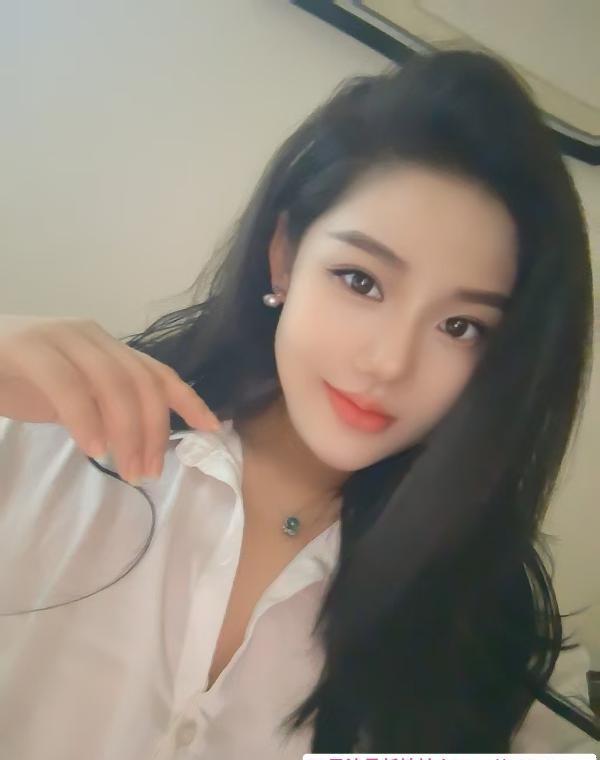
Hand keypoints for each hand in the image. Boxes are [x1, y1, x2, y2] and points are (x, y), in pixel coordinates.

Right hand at [0, 315, 219, 482]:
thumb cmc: (16, 377)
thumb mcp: (72, 395)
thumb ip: (104, 406)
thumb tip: (138, 440)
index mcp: (106, 347)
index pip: (157, 372)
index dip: (188, 400)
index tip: (211, 428)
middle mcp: (92, 336)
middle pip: (143, 383)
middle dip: (154, 431)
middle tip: (149, 471)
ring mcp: (61, 338)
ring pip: (114, 384)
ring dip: (128, 432)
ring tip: (127, 468)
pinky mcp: (29, 348)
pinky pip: (68, 386)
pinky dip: (86, 419)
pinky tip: (93, 448)